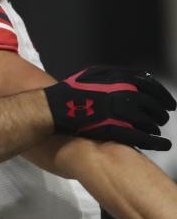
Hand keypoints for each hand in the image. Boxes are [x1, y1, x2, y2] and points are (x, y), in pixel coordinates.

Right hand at [44, 66, 175, 150]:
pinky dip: (154, 141)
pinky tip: (160, 144)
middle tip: (163, 118)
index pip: (150, 85)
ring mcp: (119, 111)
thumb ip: (116, 75)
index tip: (169, 103)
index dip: (163, 95)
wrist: (53, 108)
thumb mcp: (93, 74)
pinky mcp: (115, 128)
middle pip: (152, 104)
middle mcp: (123, 93)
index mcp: (119, 78)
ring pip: (148, 121)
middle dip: (161, 112)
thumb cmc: (70, 91)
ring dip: (155, 126)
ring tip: (156, 131)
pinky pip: (141, 136)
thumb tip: (136, 79)